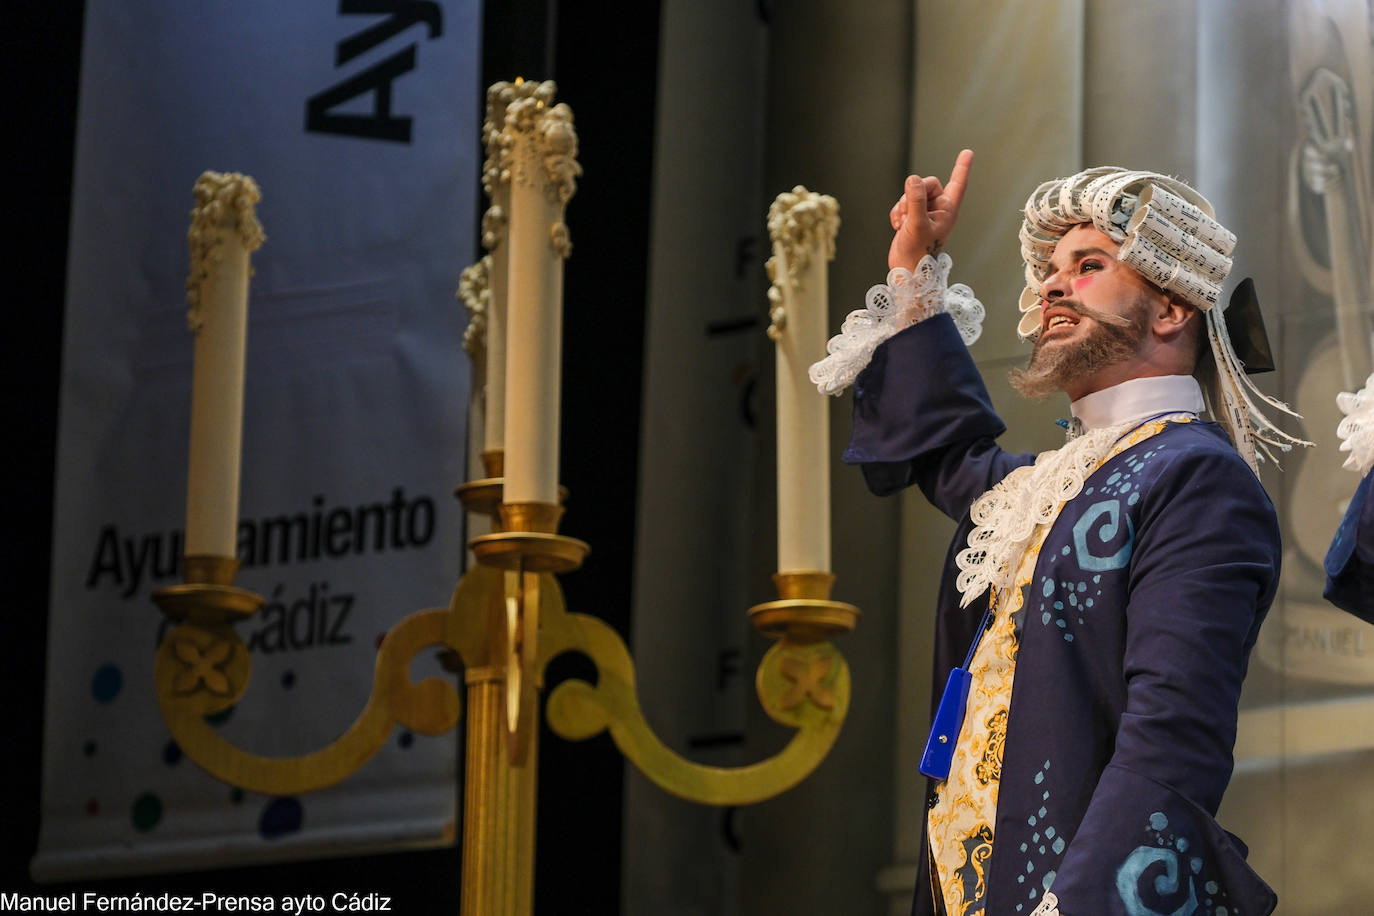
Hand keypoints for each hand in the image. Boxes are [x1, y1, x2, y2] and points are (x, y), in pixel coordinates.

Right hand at [888, 149, 973, 271]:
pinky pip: (903, 203)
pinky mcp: (912, 217)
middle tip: (908, 212)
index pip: (957, 183)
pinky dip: (897, 212)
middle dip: (913, 194)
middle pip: (926, 183)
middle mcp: (938, 209)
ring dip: (903, 205)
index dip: (962, 167)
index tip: (968, 152)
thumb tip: (912, 179)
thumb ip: (916, 200)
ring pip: (911, 192)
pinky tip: (897, 226)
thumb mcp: (917, 224)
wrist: (907, 271)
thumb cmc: (918, 253)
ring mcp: (925, 213)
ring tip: (903, 223)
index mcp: (948, 210)